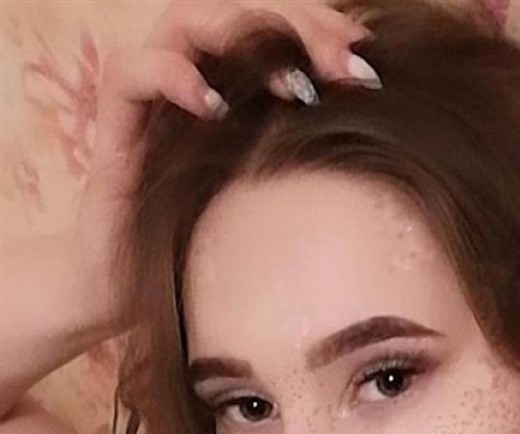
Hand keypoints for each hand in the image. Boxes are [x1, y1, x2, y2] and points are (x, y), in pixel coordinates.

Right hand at [71, 0, 375, 330]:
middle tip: (346, 66)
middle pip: (242, 12)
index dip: (325, 34)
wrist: (128, 294)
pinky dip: (171, 76)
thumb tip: (381, 152)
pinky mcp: (113, 129)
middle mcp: (196, 89)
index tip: (369, 69)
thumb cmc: (202, 257)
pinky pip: (129, 72)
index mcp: (236, 99)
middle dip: (300, 26)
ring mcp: (153, 103)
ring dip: (244, 35)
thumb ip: (307, 172)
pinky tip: (214, 108)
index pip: (279, 33)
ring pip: (186, 20)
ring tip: (294, 85)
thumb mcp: (270, 211)